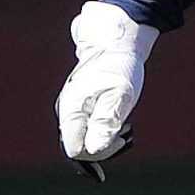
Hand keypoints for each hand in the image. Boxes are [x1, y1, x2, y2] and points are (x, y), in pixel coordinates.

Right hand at [55, 1, 158, 177]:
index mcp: (71, 109)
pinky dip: (104, 132)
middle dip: (105, 148)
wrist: (115, 41)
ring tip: (127, 128)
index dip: (98, 153)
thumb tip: (94, 150)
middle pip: (79, 148)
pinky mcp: (80, 108)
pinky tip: (121, 125)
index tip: (121, 140)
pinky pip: (87, 130)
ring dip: (107, 141)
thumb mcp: (119, 94)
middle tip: (128, 134)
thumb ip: (106, 122)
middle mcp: (66, 112)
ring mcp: (72, 109)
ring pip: (84, 140)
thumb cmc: (120, 66)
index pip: (75, 150)